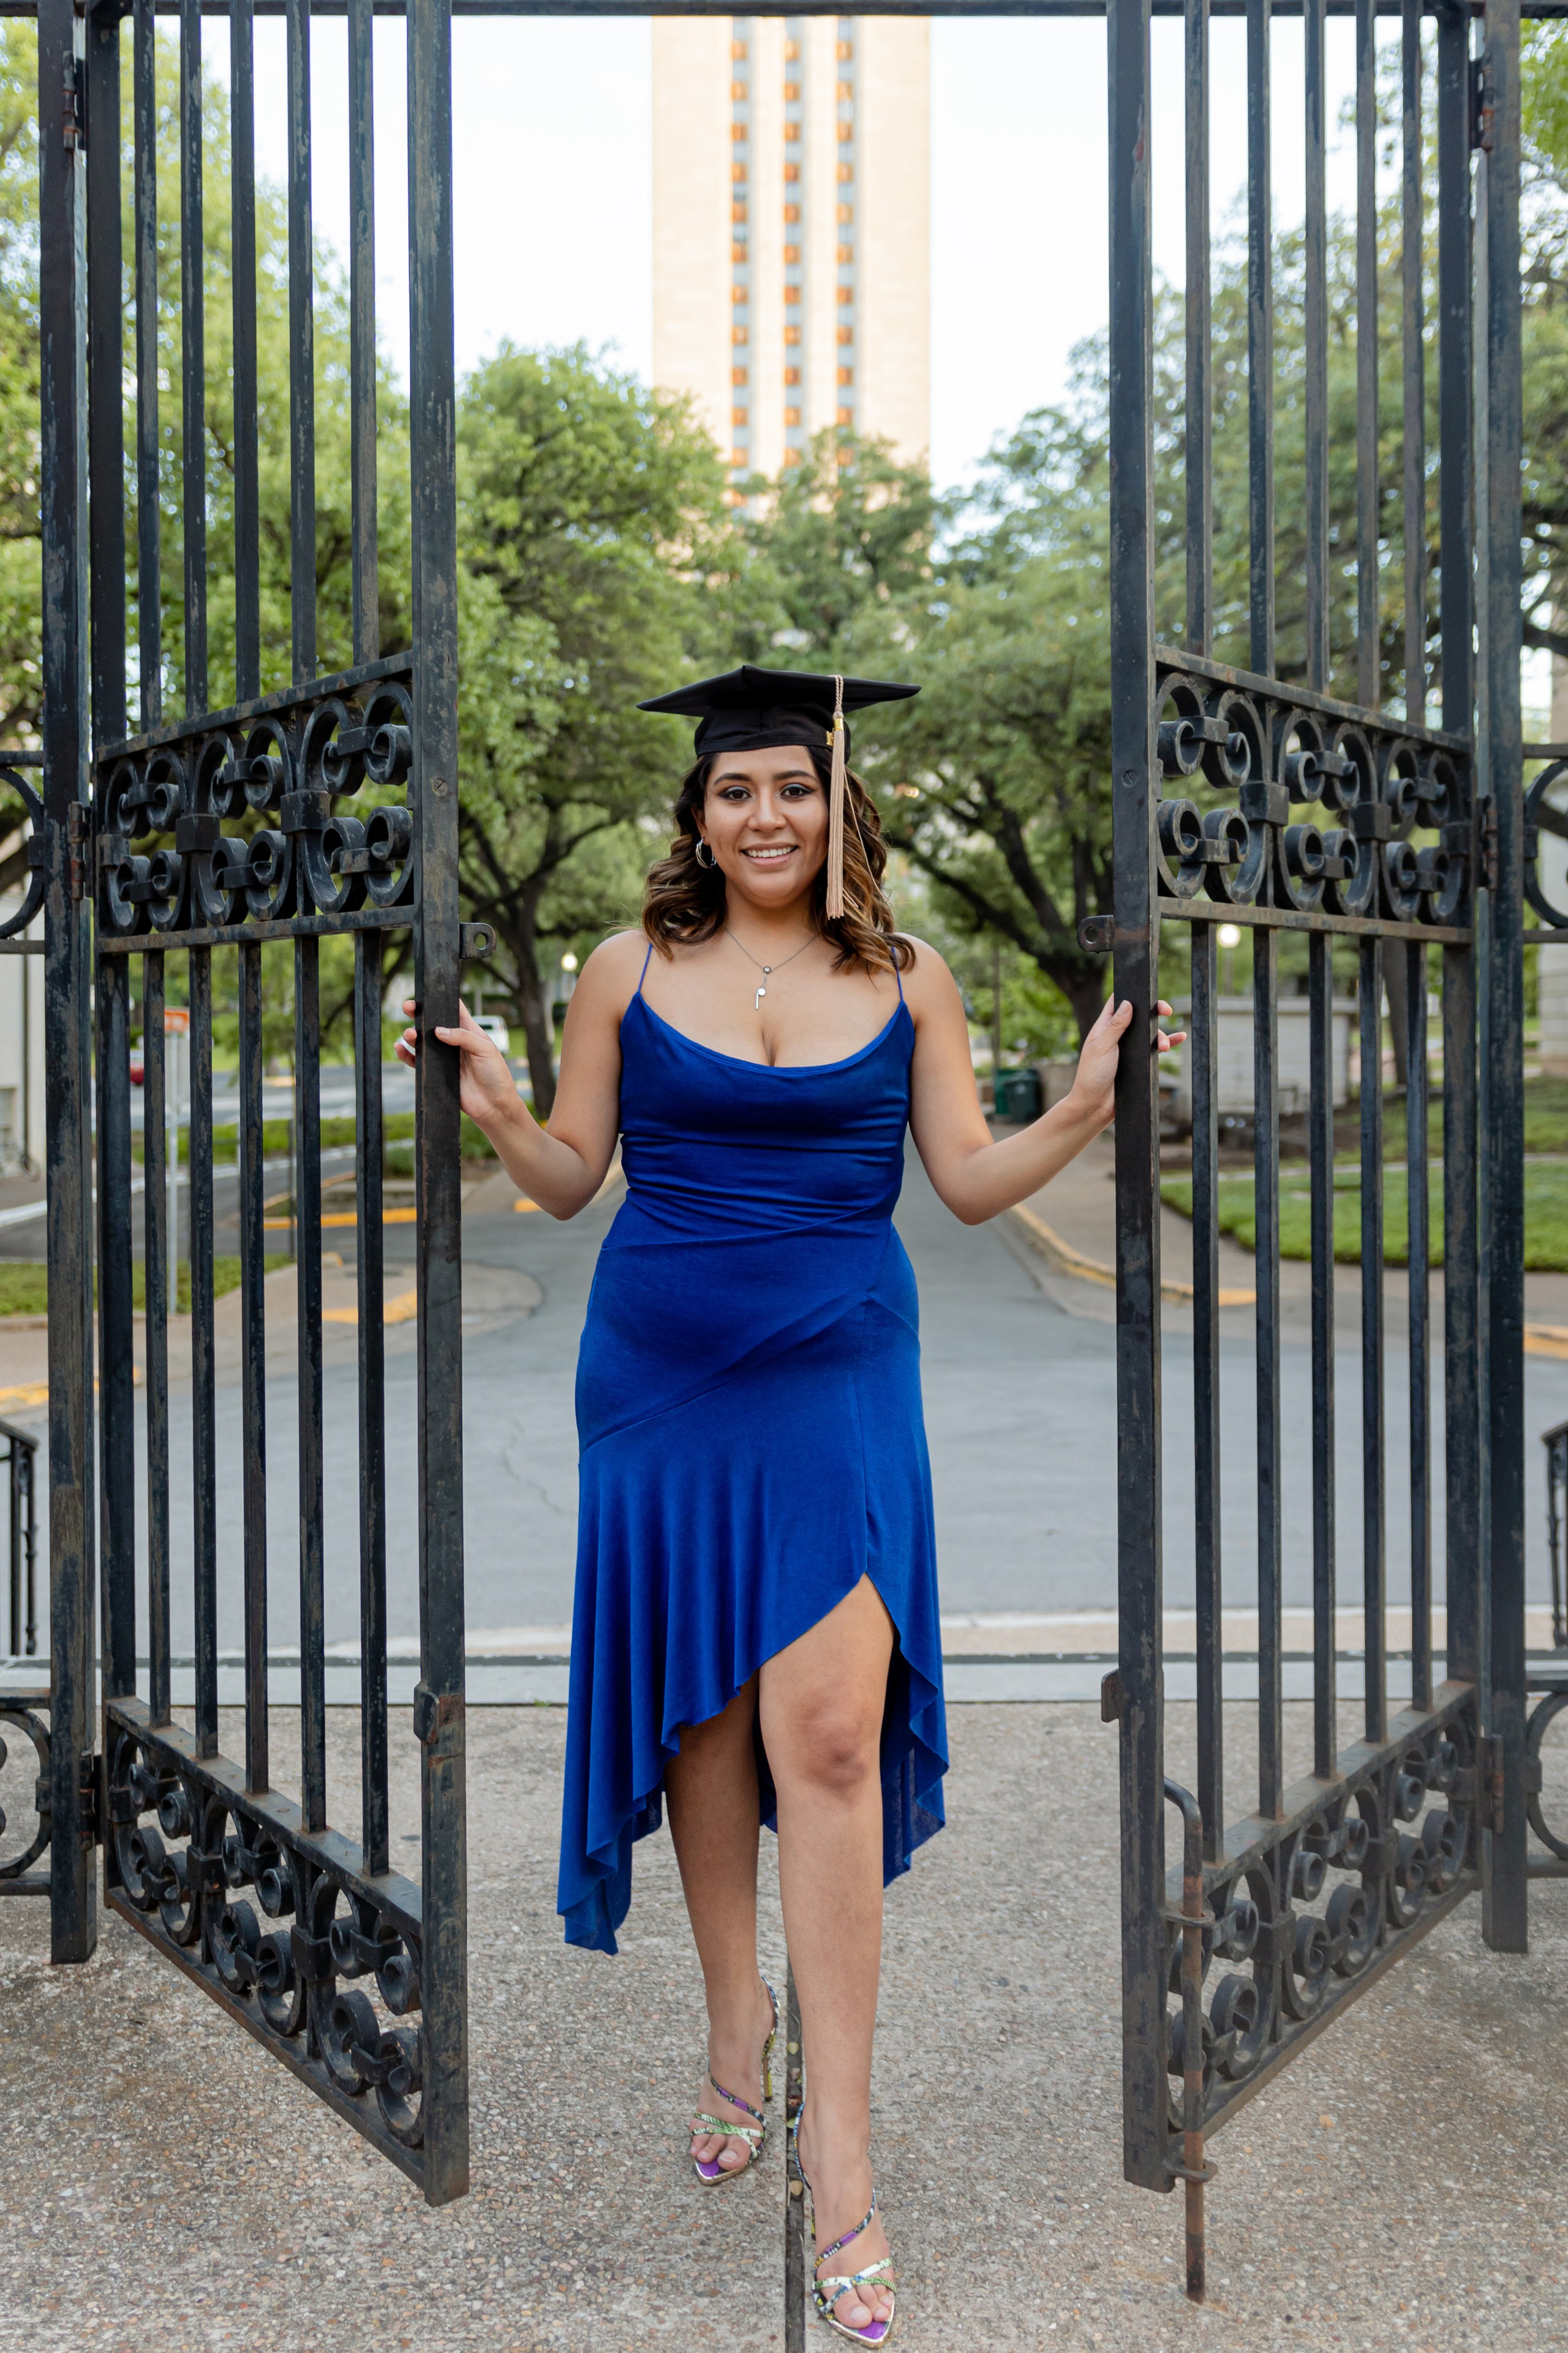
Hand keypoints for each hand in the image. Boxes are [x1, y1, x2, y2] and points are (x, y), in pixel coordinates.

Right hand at [394, 998, 524, 1131]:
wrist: (493, 1106)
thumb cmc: (496, 1076)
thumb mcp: (485, 1050)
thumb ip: (463, 1037)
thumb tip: (438, 1030)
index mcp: (469, 1031)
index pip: (454, 1010)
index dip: (442, 999)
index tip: (429, 991)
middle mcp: (454, 1042)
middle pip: (433, 1023)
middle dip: (419, 1013)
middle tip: (408, 1007)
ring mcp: (444, 1057)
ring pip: (422, 1041)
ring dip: (412, 1035)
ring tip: (409, 1034)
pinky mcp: (436, 1073)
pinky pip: (418, 1061)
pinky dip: (407, 1055)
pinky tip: (400, 1048)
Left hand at [1068, 996, 1185, 1131]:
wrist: (1096, 1105)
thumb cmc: (1092, 1075)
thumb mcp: (1103, 1046)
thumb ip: (1116, 1025)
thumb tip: (1128, 1003)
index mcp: (1105, 1027)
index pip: (1118, 1003)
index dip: (1132, 995)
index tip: (1147, 992)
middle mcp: (1118, 1035)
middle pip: (1140, 1015)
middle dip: (1154, 1012)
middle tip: (1166, 1010)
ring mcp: (1129, 1048)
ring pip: (1150, 1032)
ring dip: (1160, 1034)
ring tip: (1162, 1046)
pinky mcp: (1138, 1061)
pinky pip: (1155, 1048)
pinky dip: (1168, 1042)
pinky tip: (1179, 1038)